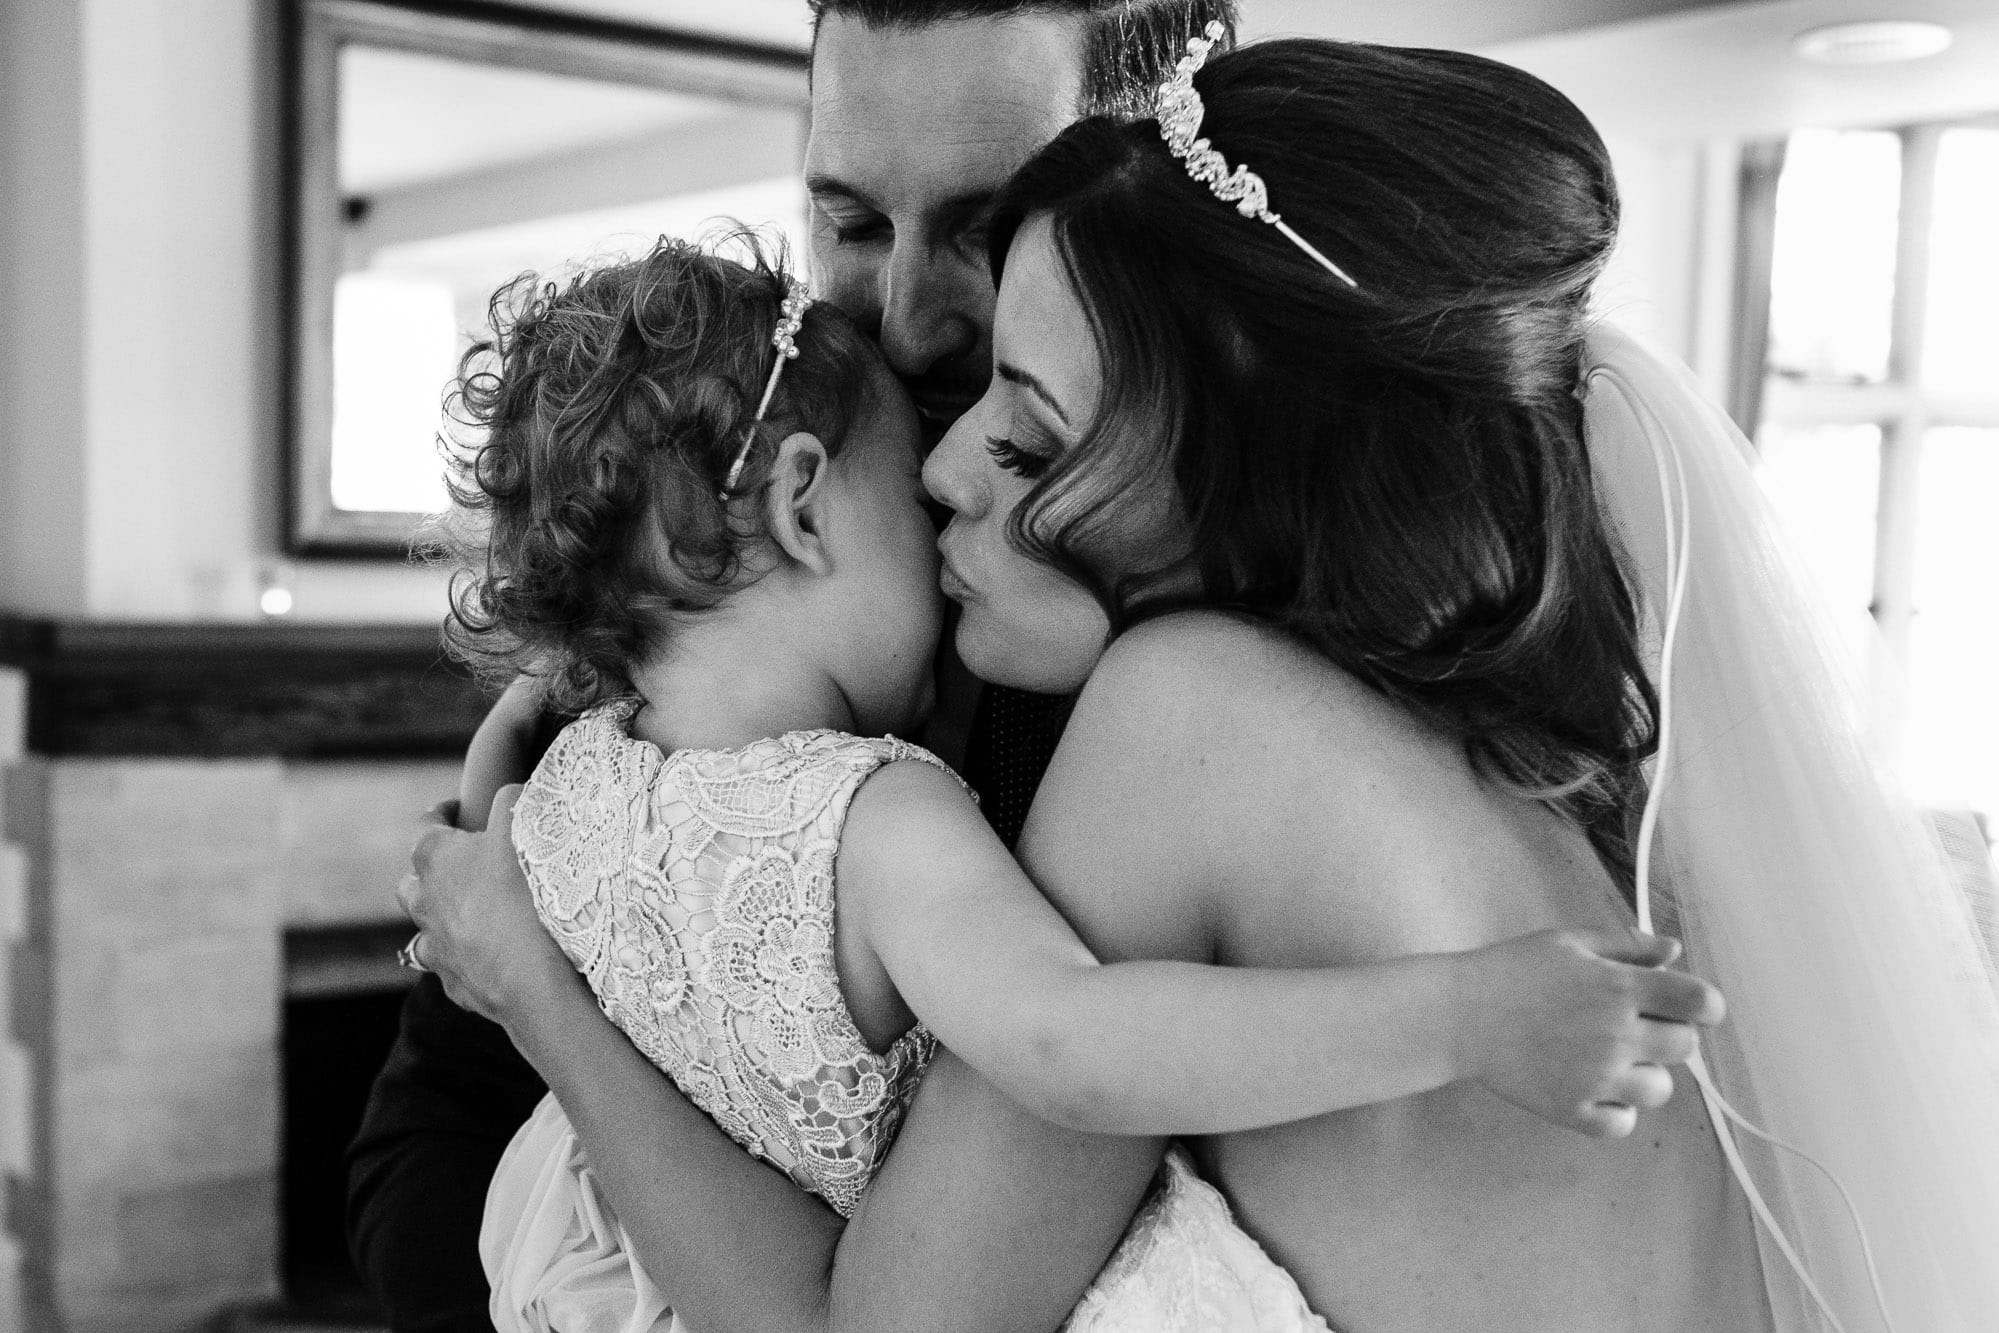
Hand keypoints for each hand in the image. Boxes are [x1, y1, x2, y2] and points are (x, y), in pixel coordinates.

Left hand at [397, 785, 576, 1030]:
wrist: (530, 977)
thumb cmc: (524, 895)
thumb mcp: (523, 830)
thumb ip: (512, 802)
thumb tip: (510, 792)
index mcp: (435, 857)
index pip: (427, 823)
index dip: (444, 811)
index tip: (458, 807)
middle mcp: (423, 901)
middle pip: (413, 878)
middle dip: (432, 869)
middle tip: (465, 863)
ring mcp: (433, 945)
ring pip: (422, 924)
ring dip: (439, 914)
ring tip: (469, 910)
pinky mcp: (450, 981)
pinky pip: (448, 963)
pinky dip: (461, 956)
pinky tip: (487, 955)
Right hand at [1455, 928, 1724, 1139]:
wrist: (1460, 1014)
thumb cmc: (1514, 970)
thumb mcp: (1569, 943)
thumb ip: (1628, 947)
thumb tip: (1676, 952)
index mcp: (1620, 987)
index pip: (1699, 1002)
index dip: (1704, 1005)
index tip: (1688, 1006)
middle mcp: (1617, 1034)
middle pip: (1684, 1047)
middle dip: (1668, 1035)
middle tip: (1632, 1028)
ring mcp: (1597, 1077)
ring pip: (1659, 1089)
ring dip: (1644, 1074)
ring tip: (1611, 1060)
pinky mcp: (1574, 1109)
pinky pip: (1622, 1123)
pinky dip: (1615, 1109)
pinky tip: (1593, 1088)